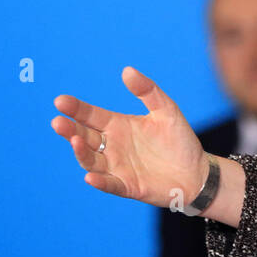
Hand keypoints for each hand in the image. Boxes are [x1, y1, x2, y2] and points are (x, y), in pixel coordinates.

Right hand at [52, 66, 207, 208]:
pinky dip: (99, 181)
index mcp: (118, 125)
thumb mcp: (166, 110)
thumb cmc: (180, 140)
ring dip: (81, 152)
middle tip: (58, 121)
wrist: (197, 172)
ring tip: (76, 141)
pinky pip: (110, 184)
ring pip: (91, 160)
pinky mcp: (128, 186)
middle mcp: (112, 146)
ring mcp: (117, 167)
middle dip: (70, 129)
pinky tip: (91, 177)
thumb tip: (127, 70)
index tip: (60, 101)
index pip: (91, 116)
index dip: (76, 109)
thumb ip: (148, 91)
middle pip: (85, 137)